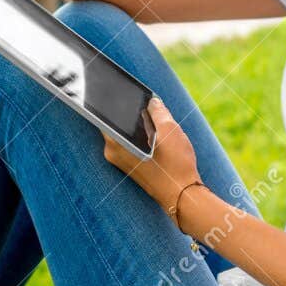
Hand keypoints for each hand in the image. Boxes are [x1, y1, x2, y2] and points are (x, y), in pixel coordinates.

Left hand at [103, 97, 205, 223]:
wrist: (183, 196)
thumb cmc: (175, 165)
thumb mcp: (170, 130)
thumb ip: (157, 111)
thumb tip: (151, 101)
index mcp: (116, 143)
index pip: (102, 115)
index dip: (105, 100)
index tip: (105, 89)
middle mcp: (113, 152)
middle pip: (113, 123)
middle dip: (126, 111)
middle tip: (138, 98)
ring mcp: (120, 161)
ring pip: (123, 133)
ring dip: (135, 124)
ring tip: (151, 114)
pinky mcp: (129, 166)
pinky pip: (129, 143)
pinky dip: (138, 135)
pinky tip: (154, 132)